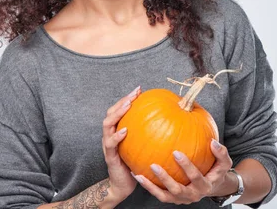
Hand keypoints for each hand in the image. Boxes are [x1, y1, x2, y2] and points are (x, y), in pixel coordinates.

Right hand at [102, 86, 141, 200]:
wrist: (122, 186)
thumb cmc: (135, 165)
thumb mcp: (142, 147)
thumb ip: (149, 134)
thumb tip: (169, 121)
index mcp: (117, 131)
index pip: (119, 110)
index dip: (127, 99)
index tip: (139, 89)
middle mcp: (110, 136)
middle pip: (111, 113)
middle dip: (122, 101)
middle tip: (134, 94)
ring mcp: (108, 146)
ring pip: (107, 125)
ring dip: (117, 113)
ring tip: (128, 105)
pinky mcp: (110, 157)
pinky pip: (110, 145)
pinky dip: (117, 136)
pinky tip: (125, 131)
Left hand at [132, 138, 233, 204]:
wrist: (213, 187)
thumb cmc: (217, 171)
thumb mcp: (224, 163)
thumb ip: (221, 153)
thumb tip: (213, 142)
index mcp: (205, 186)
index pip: (195, 177)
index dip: (186, 166)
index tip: (176, 152)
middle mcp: (192, 195)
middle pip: (177, 189)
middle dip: (165, 179)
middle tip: (154, 165)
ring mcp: (181, 199)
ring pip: (164, 196)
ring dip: (151, 186)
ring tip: (139, 175)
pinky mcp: (173, 199)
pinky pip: (159, 194)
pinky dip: (148, 186)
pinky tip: (137, 174)